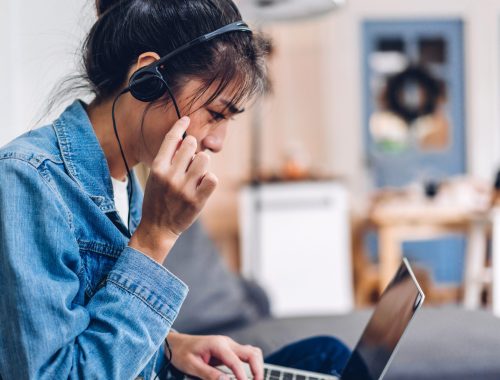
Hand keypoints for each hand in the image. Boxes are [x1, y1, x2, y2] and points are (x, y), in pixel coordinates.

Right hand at [129, 117, 217, 262]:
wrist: (157, 228)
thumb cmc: (158, 200)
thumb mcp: (156, 177)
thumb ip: (168, 160)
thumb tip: (183, 140)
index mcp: (157, 168)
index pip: (171, 139)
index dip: (180, 126)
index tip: (187, 119)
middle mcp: (170, 176)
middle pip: (192, 145)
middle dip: (194, 149)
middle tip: (191, 161)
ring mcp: (184, 188)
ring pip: (204, 159)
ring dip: (203, 164)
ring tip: (197, 174)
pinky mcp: (197, 200)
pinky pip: (212, 178)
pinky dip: (210, 180)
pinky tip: (203, 185)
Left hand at [168, 332, 263, 379]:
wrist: (176, 344)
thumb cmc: (182, 353)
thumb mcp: (192, 366)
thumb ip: (209, 374)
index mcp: (217, 345)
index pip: (235, 361)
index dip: (242, 376)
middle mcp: (226, 343)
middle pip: (251, 353)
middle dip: (258, 369)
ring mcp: (229, 345)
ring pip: (252, 352)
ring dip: (257, 365)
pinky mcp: (229, 350)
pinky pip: (246, 354)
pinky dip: (252, 364)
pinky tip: (250, 374)